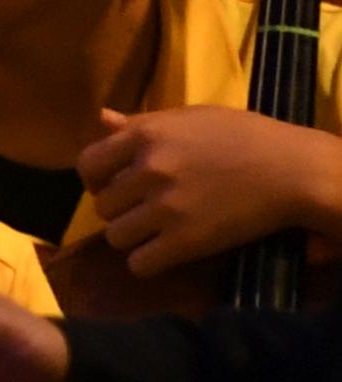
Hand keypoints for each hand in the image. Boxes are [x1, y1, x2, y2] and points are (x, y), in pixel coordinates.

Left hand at [79, 104, 341, 276]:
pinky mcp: (185, 241)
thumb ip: (143, 122)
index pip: (87, 164)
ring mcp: (165, 207)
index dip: (96, 179)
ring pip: (116, 237)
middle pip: (102, 205)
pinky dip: (149, 262)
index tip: (114, 186)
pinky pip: (139, 264)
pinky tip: (166, 252)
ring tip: (158, 231)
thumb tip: (100, 118)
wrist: (294, 170)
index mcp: (146, 135)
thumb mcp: (193, 118)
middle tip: (147, 209)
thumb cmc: (247, 137)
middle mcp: (148, 170)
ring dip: (133, 238)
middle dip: (121, 209)